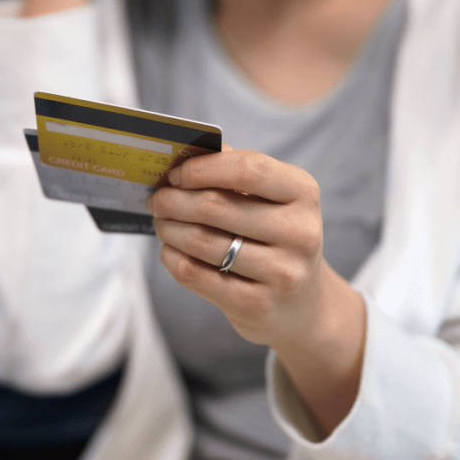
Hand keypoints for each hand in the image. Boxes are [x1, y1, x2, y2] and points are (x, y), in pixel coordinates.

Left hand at [148, 149, 366, 435]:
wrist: (301, 304)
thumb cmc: (274, 237)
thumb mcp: (270, 198)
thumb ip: (232, 169)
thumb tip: (182, 153)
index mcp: (303, 193)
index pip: (248, 169)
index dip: (202, 168)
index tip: (175, 173)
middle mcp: (300, 232)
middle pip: (216, 206)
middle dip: (174, 199)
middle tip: (156, 199)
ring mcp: (282, 273)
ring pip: (201, 240)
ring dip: (169, 228)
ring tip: (162, 223)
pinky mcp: (257, 306)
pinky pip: (195, 274)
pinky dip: (172, 258)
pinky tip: (170, 250)